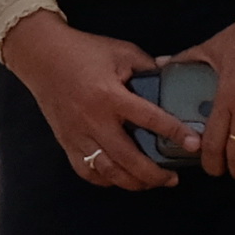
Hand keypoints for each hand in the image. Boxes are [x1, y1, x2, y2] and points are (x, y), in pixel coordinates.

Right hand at [0, 12, 188, 191]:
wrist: (41, 56)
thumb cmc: (83, 51)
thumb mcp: (121, 51)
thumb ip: (147, 66)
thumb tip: (171, 78)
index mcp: (110, 95)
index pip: (150, 119)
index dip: (175, 133)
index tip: (194, 144)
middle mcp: (94, 120)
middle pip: (128, 158)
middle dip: (154, 174)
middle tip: (172, 178)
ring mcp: (78, 134)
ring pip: (108, 171)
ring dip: (133, 182)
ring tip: (151, 183)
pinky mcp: (66, 141)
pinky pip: (87, 171)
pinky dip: (105, 179)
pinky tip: (120, 178)